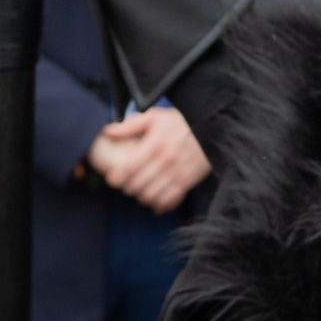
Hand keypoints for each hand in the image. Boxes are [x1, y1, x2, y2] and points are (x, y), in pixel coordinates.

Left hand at [87, 106, 210, 214]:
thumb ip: (131, 125)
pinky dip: (159, 204)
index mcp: (155, 144)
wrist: (213, 128)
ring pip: (151, 196)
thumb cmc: (180, 122)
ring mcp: (178, 173)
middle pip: (138, 185)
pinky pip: (169, 200)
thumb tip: (107, 131)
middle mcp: (166, 160)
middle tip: (125, 185)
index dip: (116, 178)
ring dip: (141, 197)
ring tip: (139, 191)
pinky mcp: (188, 181)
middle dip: (127, 188)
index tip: (113, 179)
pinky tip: (155, 199)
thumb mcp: (155, 117)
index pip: (129, 168)